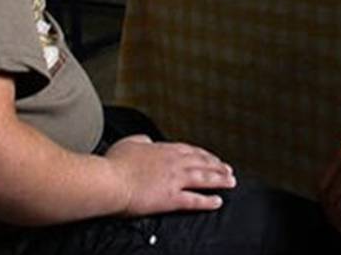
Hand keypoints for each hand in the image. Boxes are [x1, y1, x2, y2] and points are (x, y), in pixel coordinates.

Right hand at [106, 134, 235, 215]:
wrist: (109, 180)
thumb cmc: (114, 164)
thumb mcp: (129, 142)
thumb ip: (142, 140)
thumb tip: (147, 140)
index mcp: (164, 149)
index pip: (190, 150)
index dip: (204, 155)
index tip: (212, 158)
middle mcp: (174, 162)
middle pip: (202, 162)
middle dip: (217, 166)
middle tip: (229, 169)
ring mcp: (174, 180)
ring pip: (204, 178)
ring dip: (220, 180)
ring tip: (231, 182)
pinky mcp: (171, 198)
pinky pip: (195, 199)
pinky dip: (208, 201)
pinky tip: (218, 201)